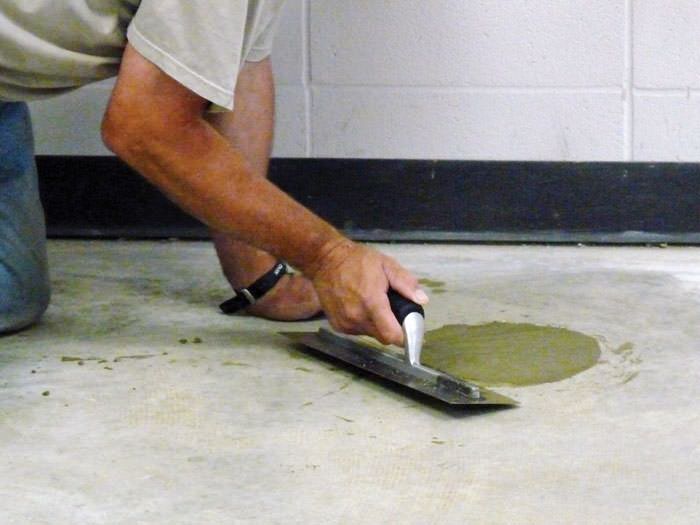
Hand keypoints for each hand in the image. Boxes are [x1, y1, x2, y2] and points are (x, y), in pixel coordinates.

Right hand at [311, 240, 427, 345]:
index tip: (411, 330)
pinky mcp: (337, 325)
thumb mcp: (386, 265)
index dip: (405, 337)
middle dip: (392, 328)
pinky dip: (363, 323)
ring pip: (370, 334)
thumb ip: (405, 283)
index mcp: (371, 302)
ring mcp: (345, 323)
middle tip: (393, 311)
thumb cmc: (356, 260)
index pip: (392, 335)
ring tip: (374, 305)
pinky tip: (360, 307)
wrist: (325, 260)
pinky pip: (357, 331)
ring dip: (377, 325)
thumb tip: (422, 300)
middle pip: (383, 337)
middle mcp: (357, 317)